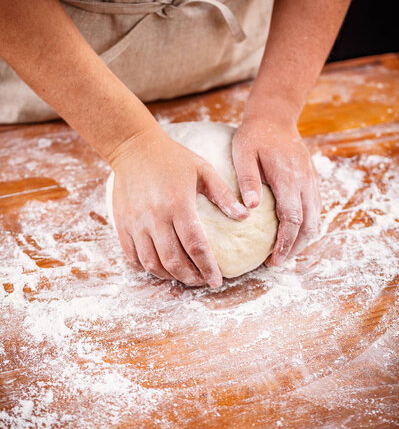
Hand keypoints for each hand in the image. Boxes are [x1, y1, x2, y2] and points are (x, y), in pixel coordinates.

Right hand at [109, 125, 247, 286]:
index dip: (207, 267)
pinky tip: (161, 266)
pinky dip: (147, 267)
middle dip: (191, 277)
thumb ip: (223, 194)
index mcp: (178, 205)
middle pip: (173, 261)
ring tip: (184, 276)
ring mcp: (136, 223)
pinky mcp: (122, 224)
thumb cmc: (173, 158)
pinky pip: (133, 256)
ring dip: (170, 276)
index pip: (196, 246)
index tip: (218, 280)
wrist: (134, 147)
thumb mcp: (203, 170)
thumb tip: (245, 216)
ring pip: (152, 263)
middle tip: (203, 281)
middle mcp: (155, 218)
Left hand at [232, 114, 319, 265]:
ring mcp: (311, 181)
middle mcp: (305, 182)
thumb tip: (251, 207)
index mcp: (288, 178)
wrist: (275, 117)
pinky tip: (292, 232)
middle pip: (308, 225)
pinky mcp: (311, 180)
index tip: (274, 260)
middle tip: (277, 262)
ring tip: (284, 252)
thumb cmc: (255, 136)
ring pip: (315, 218)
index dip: (285, 243)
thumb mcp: (244, 153)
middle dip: (295, 247)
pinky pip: (315, 208)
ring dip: (302, 238)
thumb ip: (248, 180)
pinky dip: (306, 225)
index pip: (292, 219)